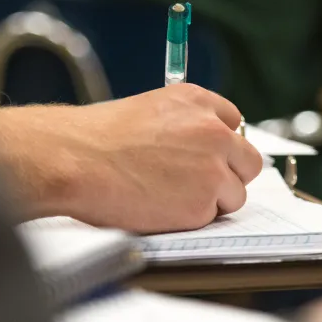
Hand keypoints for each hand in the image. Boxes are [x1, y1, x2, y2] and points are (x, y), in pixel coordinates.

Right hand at [0, 85, 263, 232]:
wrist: (74, 160)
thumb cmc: (95, 139)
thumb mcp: (148, 111)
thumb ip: (183, 125)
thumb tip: (201, 148)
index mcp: (198, 101)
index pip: (235, 124)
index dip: (222, 146)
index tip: (210, 157)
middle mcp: (214, 131)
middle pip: (248, 161)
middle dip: (229, 175)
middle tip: (198, 185)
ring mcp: (213, 168)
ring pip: (235, 194)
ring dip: (212, 200)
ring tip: (171, 197)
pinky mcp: (204, 203)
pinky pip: (212, 217)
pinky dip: (192, 219)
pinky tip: (162, 209)